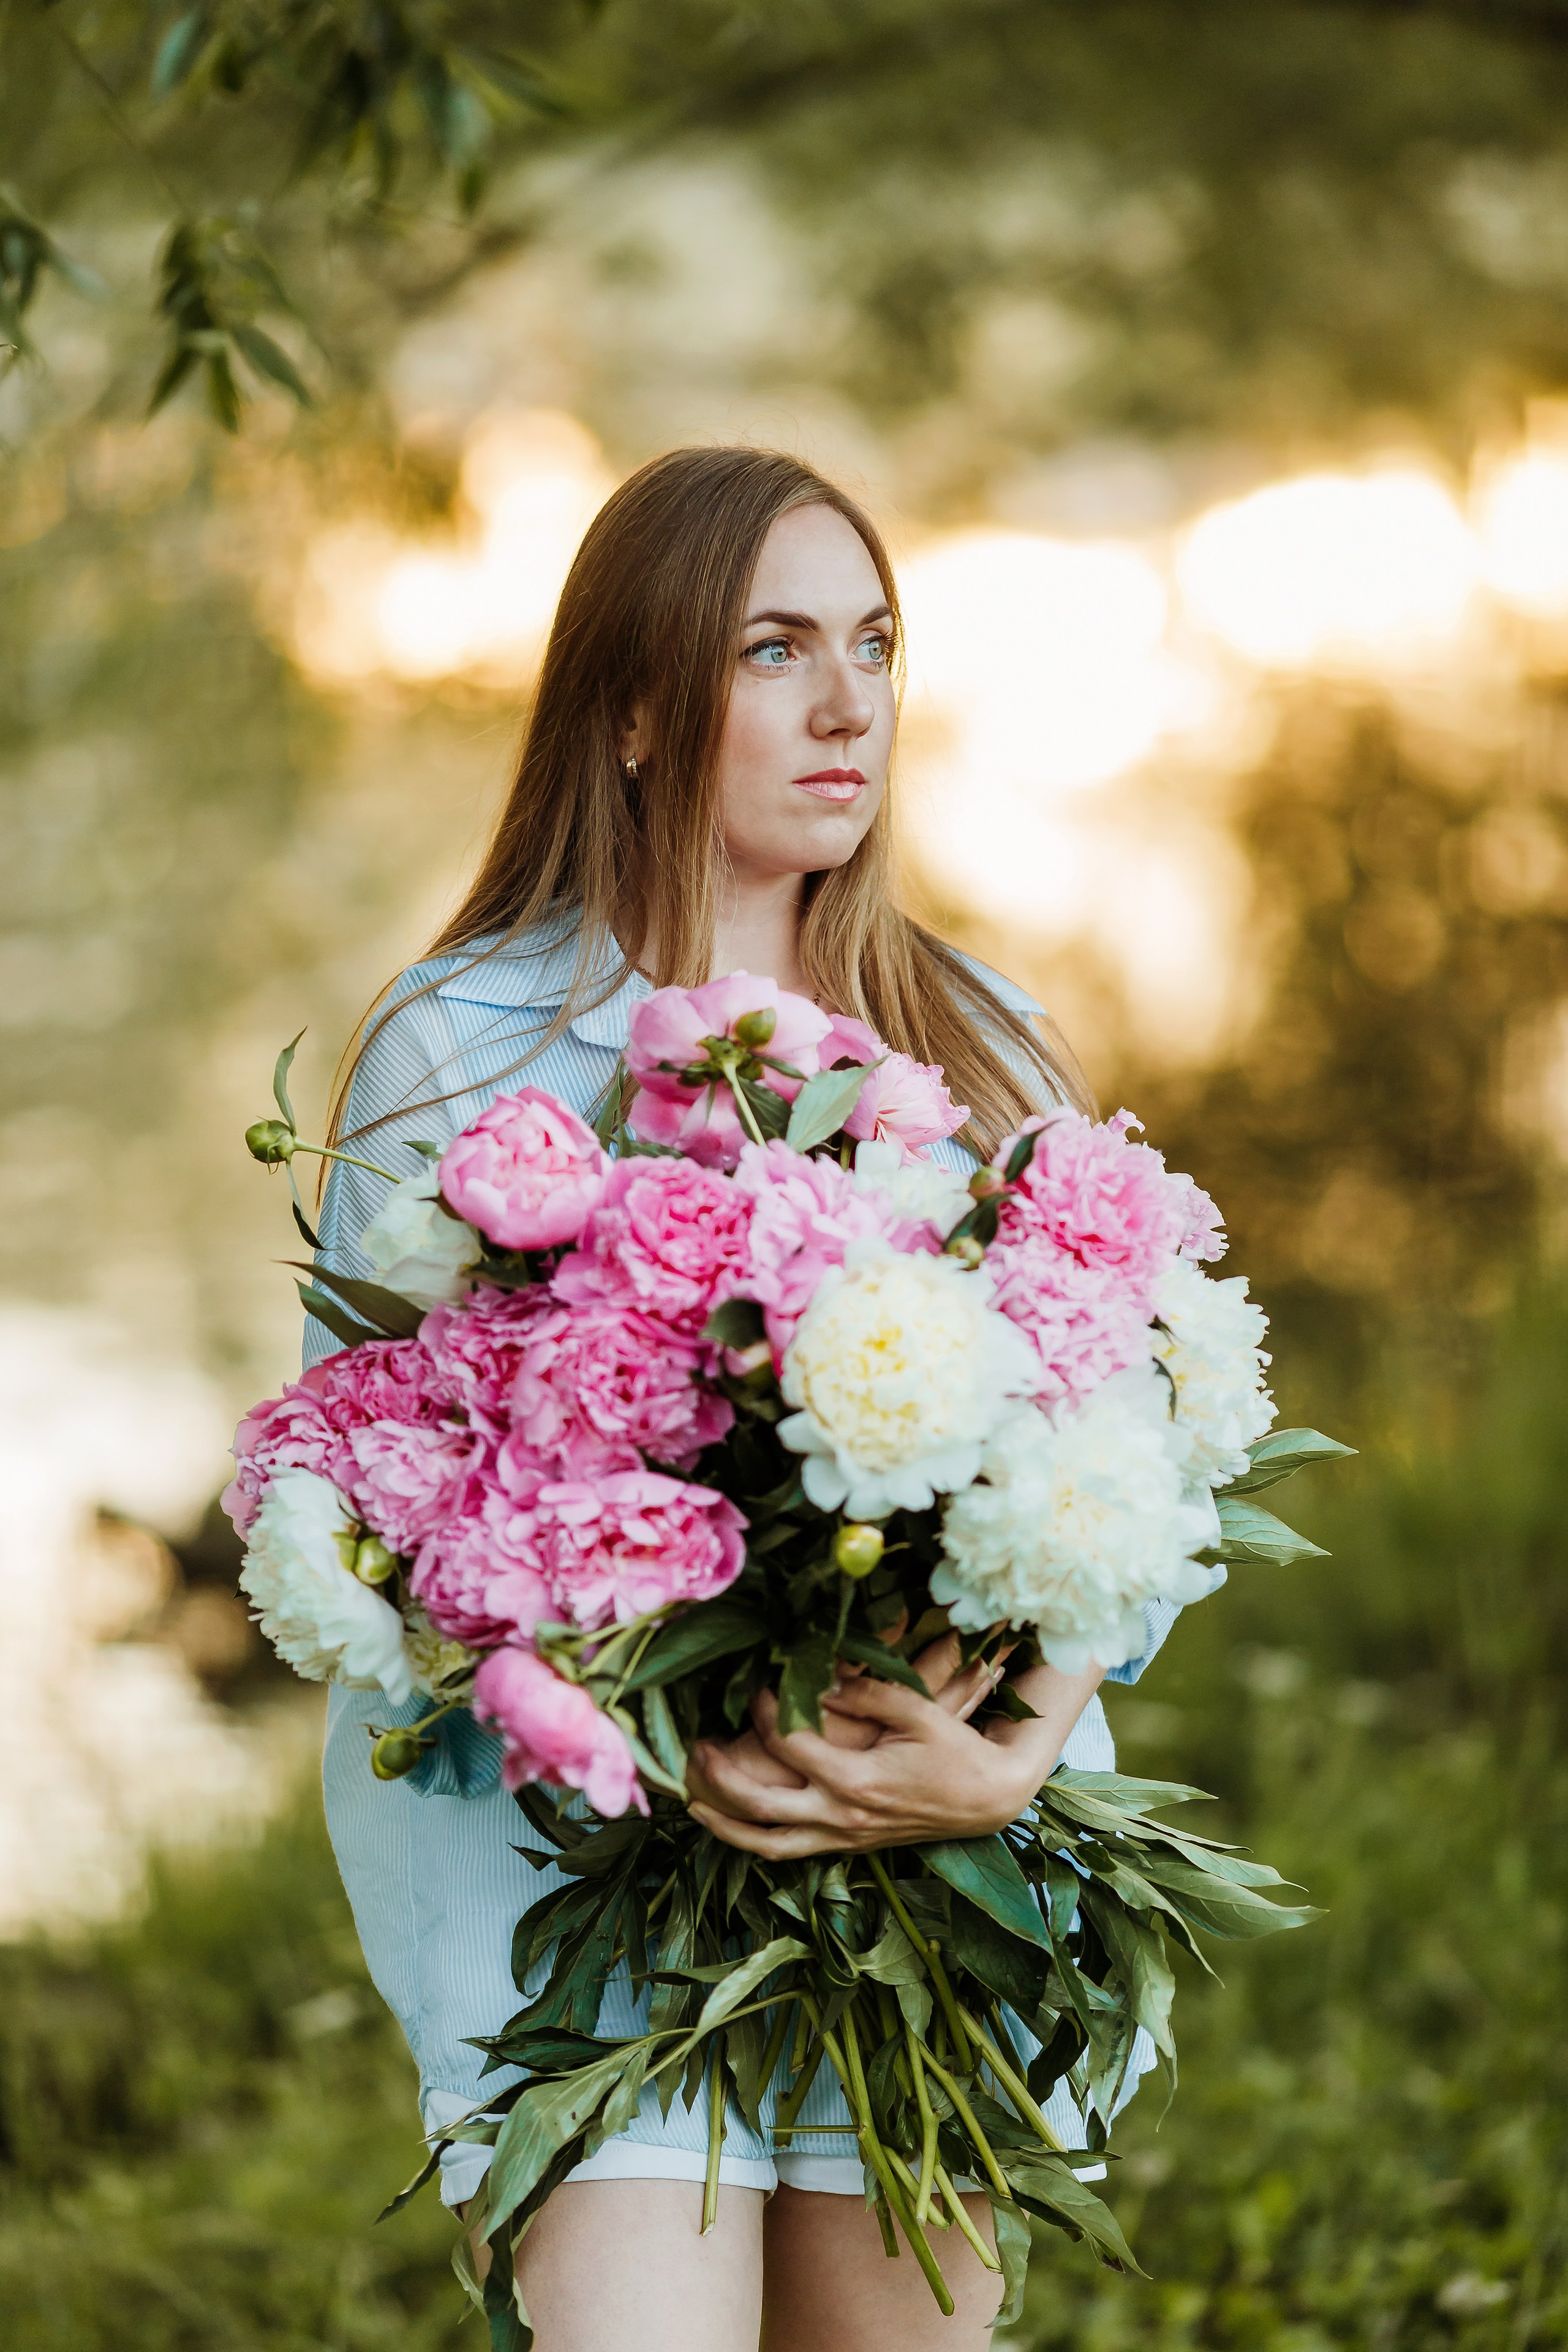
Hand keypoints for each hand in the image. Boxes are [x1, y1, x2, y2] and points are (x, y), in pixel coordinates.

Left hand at [686, 1639, 1101, 1858]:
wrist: (987, 1799)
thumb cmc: (955, 1749)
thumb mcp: (918, 1710)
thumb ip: (867, 1692)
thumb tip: (817, 1677)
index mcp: (857, 1781)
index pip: (790, 1744)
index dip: (765, 1711)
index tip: (755, 1685)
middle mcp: (842, 1816)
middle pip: (762, 1807)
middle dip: (720, 1778)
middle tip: (693, 1746)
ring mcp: (843, 1837)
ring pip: (769, 1844)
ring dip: (726, 1825)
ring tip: (691, 1801)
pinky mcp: (848, 1845)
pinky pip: (789, 1851)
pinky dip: (756, 1841)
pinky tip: (734, 1824)